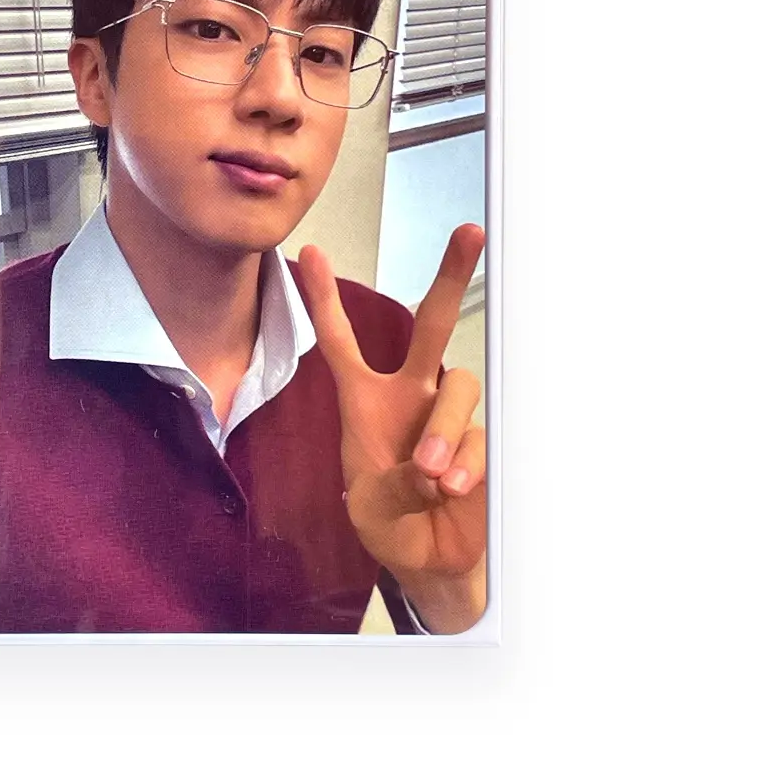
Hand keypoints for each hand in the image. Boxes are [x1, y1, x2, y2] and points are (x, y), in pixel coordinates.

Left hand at [299, 227, 486, 620]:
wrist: (428, 560)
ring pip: (459, 385)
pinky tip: (451, 491)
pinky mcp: (481, 441)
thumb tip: (434, 467)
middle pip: (431, 324)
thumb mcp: (369, 507)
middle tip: (470, 233)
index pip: (341, 342)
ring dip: (443, 430)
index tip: (311, 254)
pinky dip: (464, 465)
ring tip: (430, 477)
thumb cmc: (388, 521)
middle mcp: (411, 395)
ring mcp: (448, 415)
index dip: (325, 300)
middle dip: (449, 277)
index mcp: (366, 401)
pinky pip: (478, 437)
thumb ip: (393, 485)